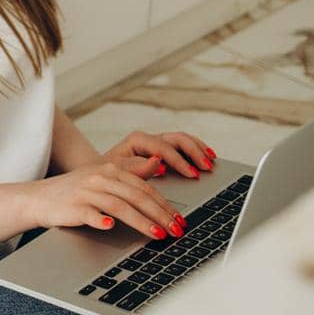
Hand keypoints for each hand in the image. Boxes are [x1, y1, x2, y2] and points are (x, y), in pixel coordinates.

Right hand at [24, 161, 183, 239]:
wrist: (39, 198)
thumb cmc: (75, 191)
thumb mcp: (104, 177)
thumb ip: (131, 172)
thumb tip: (158, 162)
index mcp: (110, 168)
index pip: (144, 187)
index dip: (165, 204)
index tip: (180, 220)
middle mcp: (100, 177)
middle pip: (136, 196)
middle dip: (161, 214)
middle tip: (177, 230)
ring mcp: (86, 191)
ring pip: (120, 206)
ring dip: (141, 221)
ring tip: (158, 235)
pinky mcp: (74, 206)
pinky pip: (90, 214)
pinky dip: (101, 220)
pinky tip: (111, 227)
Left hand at [101, 129, 216, 179]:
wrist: (101, 175)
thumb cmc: (107, 174)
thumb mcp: (118, 172)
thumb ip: (137, 168)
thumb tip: (158, 162)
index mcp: (138, 141)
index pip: (164, 148)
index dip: (180, 161)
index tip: (192, 175)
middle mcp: (149, 139)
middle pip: (177, 139)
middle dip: (194, 152)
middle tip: (207, 168)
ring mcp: (156, 143)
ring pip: (182, 139)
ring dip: (199, 149)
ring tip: (212, 161)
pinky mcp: (162, 151)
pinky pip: (183, 146)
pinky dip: (197, 150)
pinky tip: (208, 158)